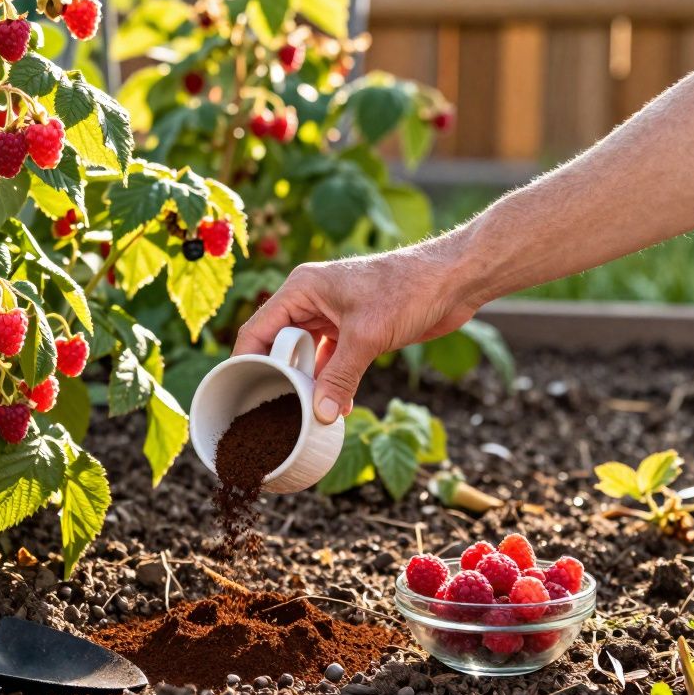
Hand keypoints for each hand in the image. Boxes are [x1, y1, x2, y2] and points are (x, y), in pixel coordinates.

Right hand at [233, 248, 478, 422]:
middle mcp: (311, 301)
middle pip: (279, 345)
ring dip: (309, 383)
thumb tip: (321, 415)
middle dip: (280, 377)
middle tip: (277, 411)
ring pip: (306, 355)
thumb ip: (340, 377)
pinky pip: (331, 360)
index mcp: (301, 289)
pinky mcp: (353, 329)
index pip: (258, 329)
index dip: (246, 360)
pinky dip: (332, 382)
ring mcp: (332, 315)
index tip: (240, 392)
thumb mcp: (366, 337)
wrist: (453, 279)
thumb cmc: (407, 289)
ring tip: (305, 414)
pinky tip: (337, 408)